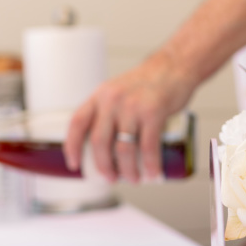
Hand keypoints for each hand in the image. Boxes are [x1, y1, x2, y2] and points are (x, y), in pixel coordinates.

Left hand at [64, 51, 194, 182]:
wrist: (174, 67)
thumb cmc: (148, 83)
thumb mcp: (118, 91)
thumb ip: (108, 111)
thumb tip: (105, 145)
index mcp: (100, 96)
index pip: (77, 123)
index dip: (71, 146)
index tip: (74, 164)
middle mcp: (112, 100)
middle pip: (99, 142)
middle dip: (103, 166)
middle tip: (110, 178)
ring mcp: (132, 106)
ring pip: (123, 149)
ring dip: (127, 170)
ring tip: (134, 178)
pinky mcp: (154, 112)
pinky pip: (148, 146)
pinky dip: (150, 164)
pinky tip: (152, 173)